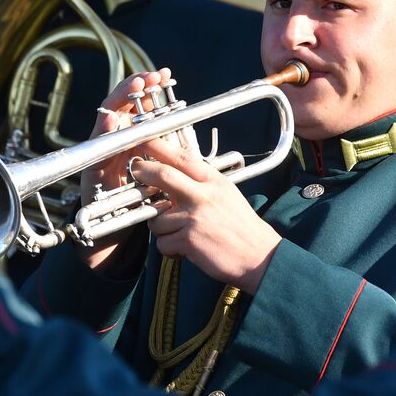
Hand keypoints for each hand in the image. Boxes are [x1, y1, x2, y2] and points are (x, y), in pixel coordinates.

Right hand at [77, 69, 174, 274]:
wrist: (113, 237)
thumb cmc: (135, 204)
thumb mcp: (155, 173)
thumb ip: (163, 151)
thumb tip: (183, 127)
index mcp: (128, 140)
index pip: (137, 106)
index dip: (147, 88)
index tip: (163, 73)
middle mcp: (110, 144)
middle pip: (118, 106)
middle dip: (131, 89)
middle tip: (147, 77)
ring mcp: (98, 156)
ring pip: (105, 123)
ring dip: (118, 103)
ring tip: (132, 88)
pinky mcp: (90, 172)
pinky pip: (95, 150)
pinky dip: (103, 133)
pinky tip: (111, 120)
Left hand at [129, 141, 281, 293]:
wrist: (259, 256)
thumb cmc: (241, 226)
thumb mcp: (226, 194)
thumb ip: (201, 184)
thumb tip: (171, 176)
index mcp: (213, 181)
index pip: (181, 157)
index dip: (158, 146)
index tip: (142, 139)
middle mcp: (203, 195)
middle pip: (163, 175)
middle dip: (143, 172)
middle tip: (136, 171)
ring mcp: (194, 217)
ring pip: (156, 219)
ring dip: (161, 228)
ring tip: (179, 233)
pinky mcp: (189, 240)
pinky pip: (162, 243)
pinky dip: (170, 249)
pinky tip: (185, 250)